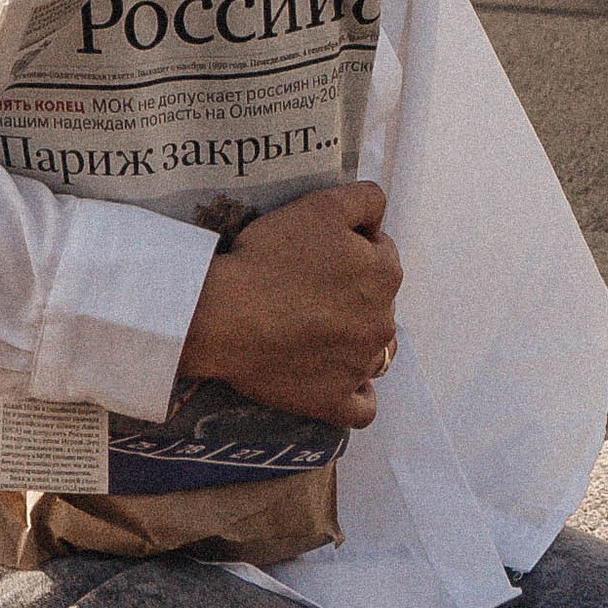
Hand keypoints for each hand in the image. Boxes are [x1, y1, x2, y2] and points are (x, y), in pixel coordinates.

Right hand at [175, 182, 402, 432]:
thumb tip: (378, 218)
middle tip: (309, 287)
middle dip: (355, 292)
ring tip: (319, 330)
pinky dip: (356, 394)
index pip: (382, 252)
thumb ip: (365, 200)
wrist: (223, 315)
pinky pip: (362, 407)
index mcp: (384, 275)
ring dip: (357, 340)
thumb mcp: (320, 206)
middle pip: (379, 301)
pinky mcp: (334, 401)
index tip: (318, 252)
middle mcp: (382, 323)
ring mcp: (359, 367)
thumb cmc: (269, 257)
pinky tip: (340, 379)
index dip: (351, 246)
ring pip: (375, 352)